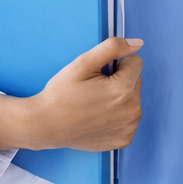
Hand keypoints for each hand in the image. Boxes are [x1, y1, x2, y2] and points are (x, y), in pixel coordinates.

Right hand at [0, 38, 143, 151]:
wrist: (44, 126)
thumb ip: (112, 48)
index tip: (98, 77)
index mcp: (123, 90)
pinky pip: (129, 118)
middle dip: (119, 81)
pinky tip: (98, 119)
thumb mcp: (82, 64)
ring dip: (120, 98)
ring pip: (133, 99)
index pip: (135, 63)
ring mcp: (129, 127)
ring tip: (95, 105)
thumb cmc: (61, 94)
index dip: (115, 66)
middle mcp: (132, 110)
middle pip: (136, 81)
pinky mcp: (125, 139)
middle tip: (95, 91)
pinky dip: (118, 116)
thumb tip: (138, 43)